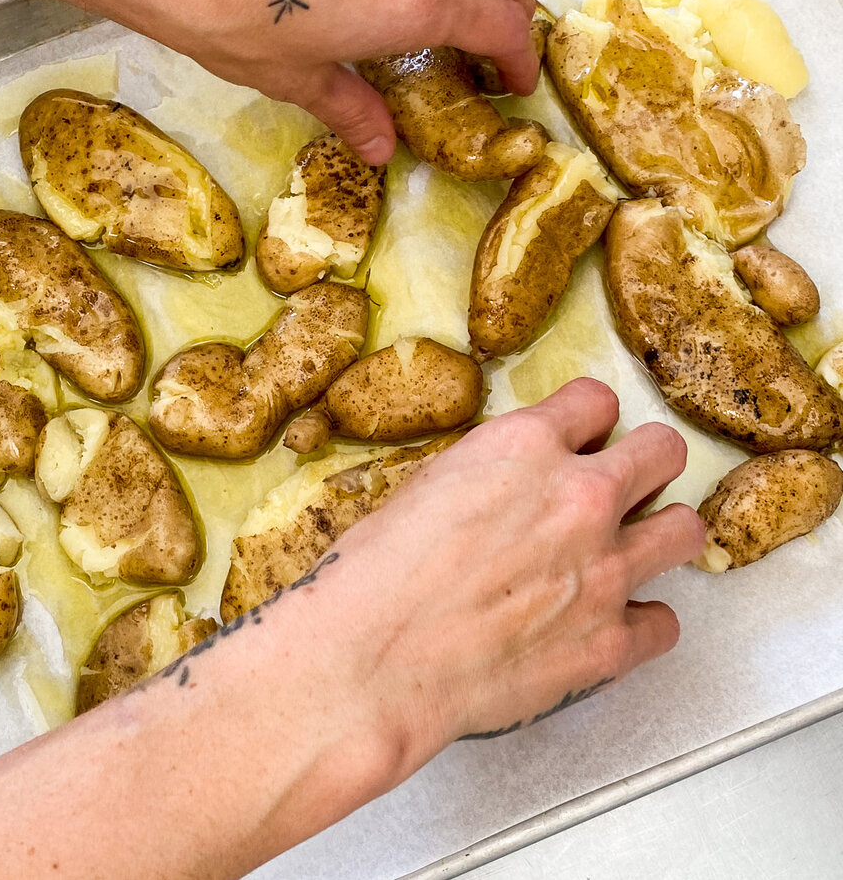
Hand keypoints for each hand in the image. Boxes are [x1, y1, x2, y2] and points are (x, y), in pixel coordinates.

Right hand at [312, 377, 703, 766]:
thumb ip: (499, 471)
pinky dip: (640, 623)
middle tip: (624, 486)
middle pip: (664, 451)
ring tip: (630, 551)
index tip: (580, 441)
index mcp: (528, 444)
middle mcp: (581, 496)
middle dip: (646, 464)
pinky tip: (608, 624)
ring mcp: (606, 570)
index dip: (586, 424)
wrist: (375, 658)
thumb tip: (521, 482)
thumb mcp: (433, 482)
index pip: (597, 401)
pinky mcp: (612, 642)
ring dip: (659, 535)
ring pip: (685, 529)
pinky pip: (665, 623)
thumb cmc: (379, 572)